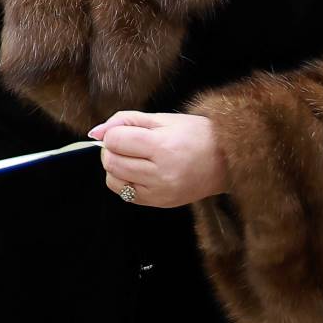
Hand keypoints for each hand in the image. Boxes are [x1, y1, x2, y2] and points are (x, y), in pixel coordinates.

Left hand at [91, 110, 227, 208]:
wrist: (227, 161)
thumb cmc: (196, 135)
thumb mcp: (162, 119)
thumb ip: (124, 121)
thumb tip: (95, 132)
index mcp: (163, 147)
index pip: (115, 141)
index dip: (114, 133)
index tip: (126, 131)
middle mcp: (161, 174)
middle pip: (111, 162)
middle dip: (112, 150)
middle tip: (128, 144)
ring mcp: (161, 192)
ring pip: (113, 180)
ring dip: (115, 167)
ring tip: (133, 158)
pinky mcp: (161, 203)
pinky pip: (125, 194)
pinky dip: (124, 181)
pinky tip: (139, 172)